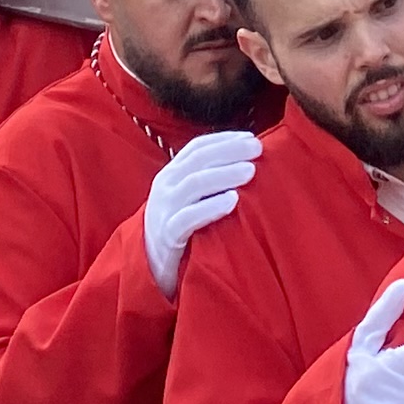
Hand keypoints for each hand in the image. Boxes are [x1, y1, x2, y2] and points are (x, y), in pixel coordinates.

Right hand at [141, 130, 260, 297]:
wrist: (146, 266)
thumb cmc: (177, 228)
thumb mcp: (186, 199)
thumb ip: (206, 181)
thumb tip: (245, 162)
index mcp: (171, 174)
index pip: (197, 147)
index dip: (224, 139)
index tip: (250, 137)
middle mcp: (166, 186)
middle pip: (199, 160)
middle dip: (229, 150)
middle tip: (257, 148)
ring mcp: (165, 209)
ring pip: (194, 184)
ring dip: (225, 174)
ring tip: (250, 170)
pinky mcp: (167, 235)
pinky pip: (189, 218)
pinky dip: (212, 207)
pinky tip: (233, 201)